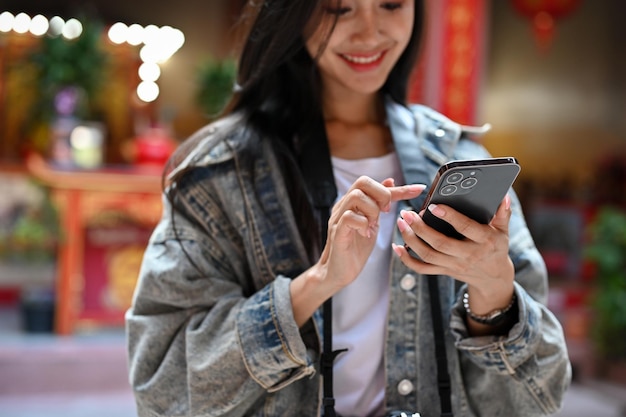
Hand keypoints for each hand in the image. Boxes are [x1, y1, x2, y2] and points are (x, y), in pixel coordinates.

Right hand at [290, 177, 424, 325]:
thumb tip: (390, 182)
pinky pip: (349, 217)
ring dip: (372, 210)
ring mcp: (339, 217)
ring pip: (356, 197)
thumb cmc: (355, 249)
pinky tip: (366, 234)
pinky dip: (363, 224)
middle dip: (382, 194)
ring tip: (373, 224)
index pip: (375, 185)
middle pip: (363, 182)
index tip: (419, 190)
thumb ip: (379, 204)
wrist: (338, 272)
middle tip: (387, 212)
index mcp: (353, 203)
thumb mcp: (373, 222)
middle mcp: (344, 206)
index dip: (400, 188)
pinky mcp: (338, 231)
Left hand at [393, 195, 514, 313]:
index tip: (433, 206)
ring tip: (401, 223)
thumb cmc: (496, 247)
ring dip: (411, 240)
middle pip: (440, 244)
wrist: (493, 278)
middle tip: (407, 213)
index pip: (465, 228)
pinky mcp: (444, 271)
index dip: (450, 217)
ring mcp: (454, 265)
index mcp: (484, 241)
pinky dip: (407, 260)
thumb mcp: (503, 231)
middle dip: (421, 229)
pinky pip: (423, 269)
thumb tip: (503, 196)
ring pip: (428, 255)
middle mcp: (468, 255)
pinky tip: (396, 247)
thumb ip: (503, 213)